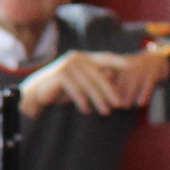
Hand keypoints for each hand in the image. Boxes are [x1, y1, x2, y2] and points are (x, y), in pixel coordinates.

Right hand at [22, 48, 164, 115]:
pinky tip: (86, 110)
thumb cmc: (61, 89)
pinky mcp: (59, 75)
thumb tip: (114, 77)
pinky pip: (76, 90)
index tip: (134, 66)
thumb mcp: (80, 83)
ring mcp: (67, 65)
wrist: (36, 92)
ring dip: (98, 100)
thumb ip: (94, 79)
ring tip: (105, 112)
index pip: (105, 58)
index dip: (119, 61)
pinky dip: (82, 101)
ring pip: (88, 85)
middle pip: (99, 75)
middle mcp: (76, 58)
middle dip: (110, 91)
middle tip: (120, 104)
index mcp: (83, 57)